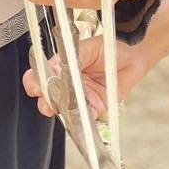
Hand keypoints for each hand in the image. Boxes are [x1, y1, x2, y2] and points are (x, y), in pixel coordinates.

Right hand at [22, 36, 151, 117]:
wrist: (135, 54)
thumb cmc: (110, 46)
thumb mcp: (89, 47)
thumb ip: (73, 56)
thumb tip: (55, 66)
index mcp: (61, 66)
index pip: (40, 75)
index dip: (34, 81)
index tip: (36, 84)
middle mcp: (68, 84)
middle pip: (47, 96)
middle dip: (43, 100)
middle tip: (46, 100)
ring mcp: (81, 98)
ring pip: (63, 110)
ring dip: (60, 112)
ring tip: (59, 109)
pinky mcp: (96, 108)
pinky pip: (86, 119)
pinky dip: (82, 122)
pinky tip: (80, 119)